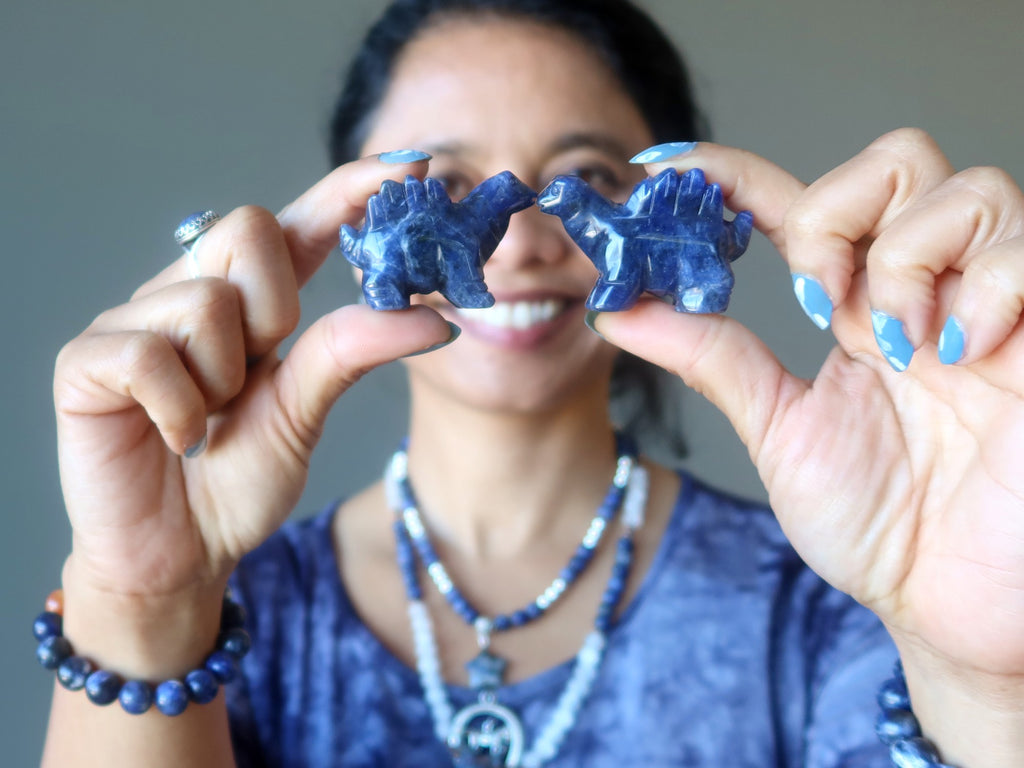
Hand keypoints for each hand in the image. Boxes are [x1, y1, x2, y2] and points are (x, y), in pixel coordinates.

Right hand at [54, 154, 451, 605]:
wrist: (179, 554)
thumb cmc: (236, 480)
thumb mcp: (304, 411)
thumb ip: (352, 352)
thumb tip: (436, 317)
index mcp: (248, 302)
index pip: (299, 224)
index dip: (349, 189)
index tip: (413, 164)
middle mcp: (188, 293)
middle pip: (246, 229)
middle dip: (273, 308)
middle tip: (258, 372)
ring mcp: (132, 322)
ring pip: (204, 300)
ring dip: (223, 379)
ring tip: (207, 419)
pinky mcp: (86, 362)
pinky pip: (148, 355)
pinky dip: (180, 410)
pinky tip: (177, 439)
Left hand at [593, 129, 1023, 758]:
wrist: (955, 607)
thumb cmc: (880, 527)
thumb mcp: (779, 432)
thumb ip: (711, 361)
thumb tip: (617, 309)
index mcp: (856, 310)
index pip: (793, 205)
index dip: (730, 175)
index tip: (662, 171)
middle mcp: (922, 291)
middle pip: (896, 160)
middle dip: (837, 217)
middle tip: (822, 301)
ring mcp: (991, 303)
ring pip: (962, 189)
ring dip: (906, 261)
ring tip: (902, 346)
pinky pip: (1023, 250)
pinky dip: (983, 289)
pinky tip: (962, 353)